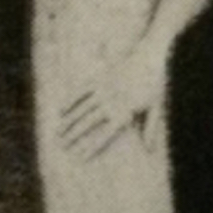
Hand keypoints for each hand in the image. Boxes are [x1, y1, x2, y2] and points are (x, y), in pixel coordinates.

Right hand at [58, 42, 166, 159]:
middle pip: (88, 122)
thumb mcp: (155, 106)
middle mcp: (112, 101)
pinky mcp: (100, 78)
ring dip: (68, 121)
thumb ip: (150, 128)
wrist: (149, 54)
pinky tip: (60, 111)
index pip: (106, 134)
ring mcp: (104, 89)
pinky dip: (70, 101)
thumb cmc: (154, 84)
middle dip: (73, 136)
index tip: (79, 158)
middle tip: (61, 147)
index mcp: (126, 111)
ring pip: (81, 108)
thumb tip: (149, 150)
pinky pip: (81, 91)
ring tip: (57, 134)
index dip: (91, 147)